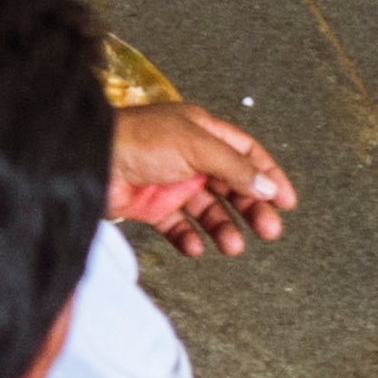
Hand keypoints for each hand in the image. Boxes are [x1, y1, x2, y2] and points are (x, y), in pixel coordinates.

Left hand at [107, 101, 297, 257]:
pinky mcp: (150, 205)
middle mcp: (187, 155)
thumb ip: (233, 166)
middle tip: (268, 229)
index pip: (245, 152)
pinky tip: (195, 247)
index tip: (287, 200)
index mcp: (200, 131)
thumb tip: (267, 185)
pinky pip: (178, 226)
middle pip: (231, 184)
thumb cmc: (136, 140)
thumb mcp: (195, 146)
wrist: (90, 160)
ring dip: (223, 228)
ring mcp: (169, 181)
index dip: (268, 175)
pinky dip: (189, 238)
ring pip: (208, 209)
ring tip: (232, 246)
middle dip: (252, 207)